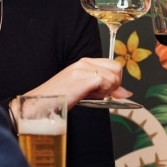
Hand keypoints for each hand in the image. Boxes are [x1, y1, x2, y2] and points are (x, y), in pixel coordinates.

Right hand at [14, 58, 128, 112]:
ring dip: (107, 91)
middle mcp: (84, 63)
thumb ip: (103, 88)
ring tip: (90, 96)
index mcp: (83, 63)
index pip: (111, 65)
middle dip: (115, 83)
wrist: (41, 104)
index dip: (115, 80)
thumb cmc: (58, 100)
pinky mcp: (85, 77)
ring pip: (113, 76)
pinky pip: (106, 82)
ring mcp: (84, 69)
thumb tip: (125, 93)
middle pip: (116, 67)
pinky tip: (89, 96)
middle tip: (101, 94)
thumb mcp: (84, 91)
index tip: (112, 93)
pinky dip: (102, 93)